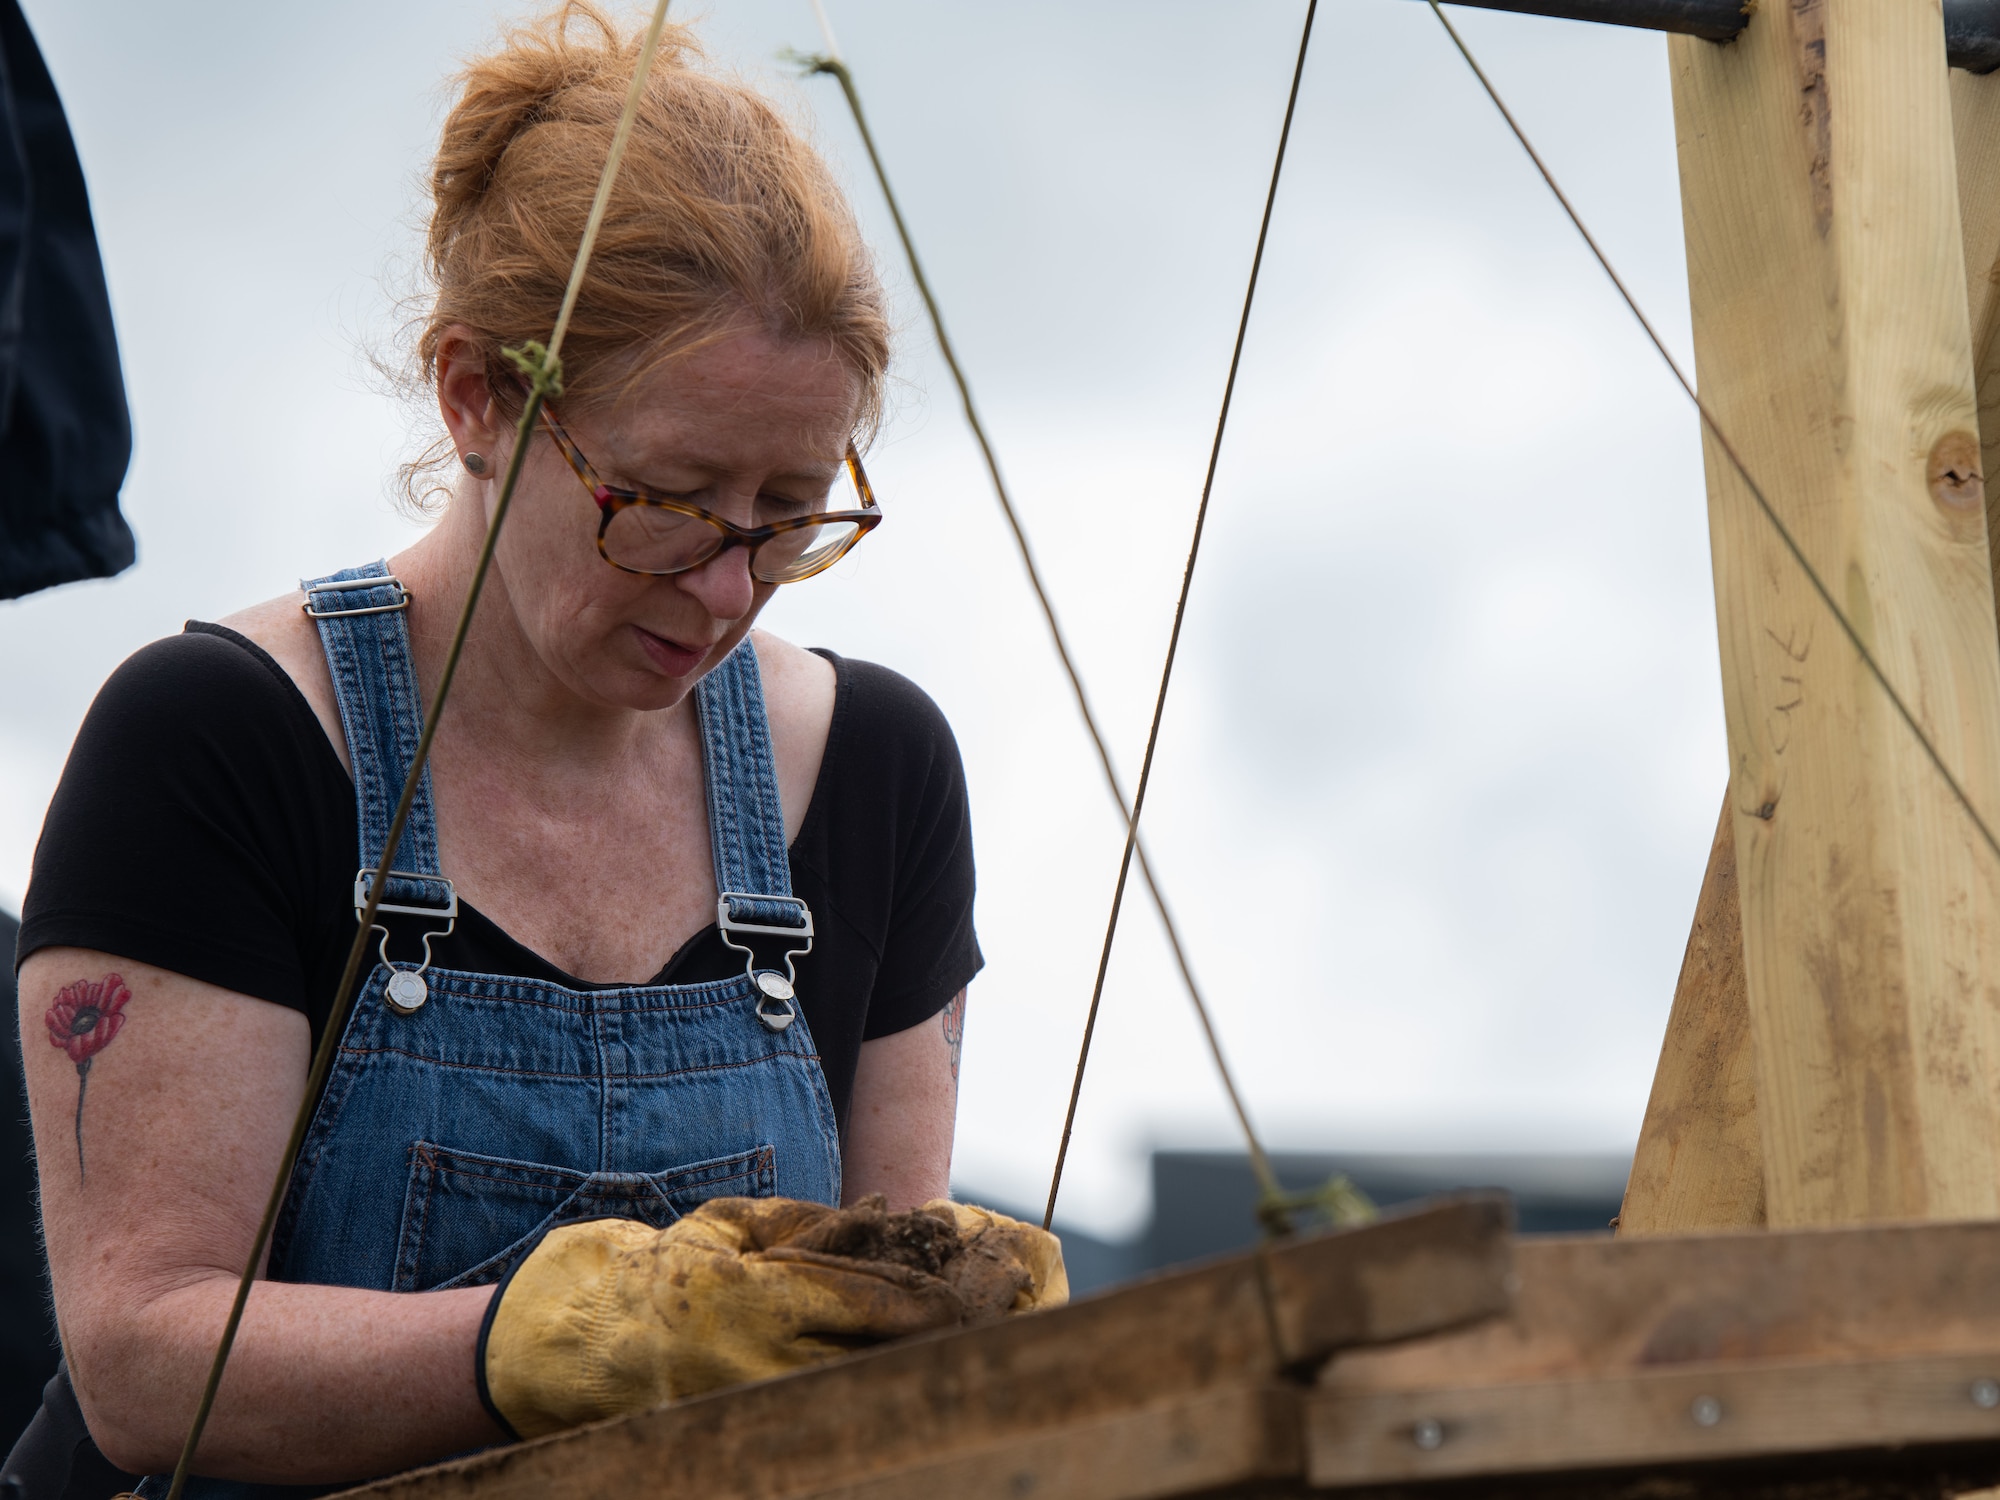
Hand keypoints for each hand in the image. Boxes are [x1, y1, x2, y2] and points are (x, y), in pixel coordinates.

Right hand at [480, 1195, 1064, 1438]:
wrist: (575, 1345)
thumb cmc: (660, 1273)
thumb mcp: (735, 1229)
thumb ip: (813, 1229)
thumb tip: (889, 1221)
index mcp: (768, 1298)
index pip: (882, 1305)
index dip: (942, 1300)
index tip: (982, 1289)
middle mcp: (771, 1362)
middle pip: (889, 1359)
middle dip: (949, 1341)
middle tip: (1001, 1323)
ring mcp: (761, 1409)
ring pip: (870, 1396)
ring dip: (921, 1373)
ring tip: (968, 1354)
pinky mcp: (750, 1437)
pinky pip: (830, 1418)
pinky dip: (873, 1396)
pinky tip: (899, 1381)